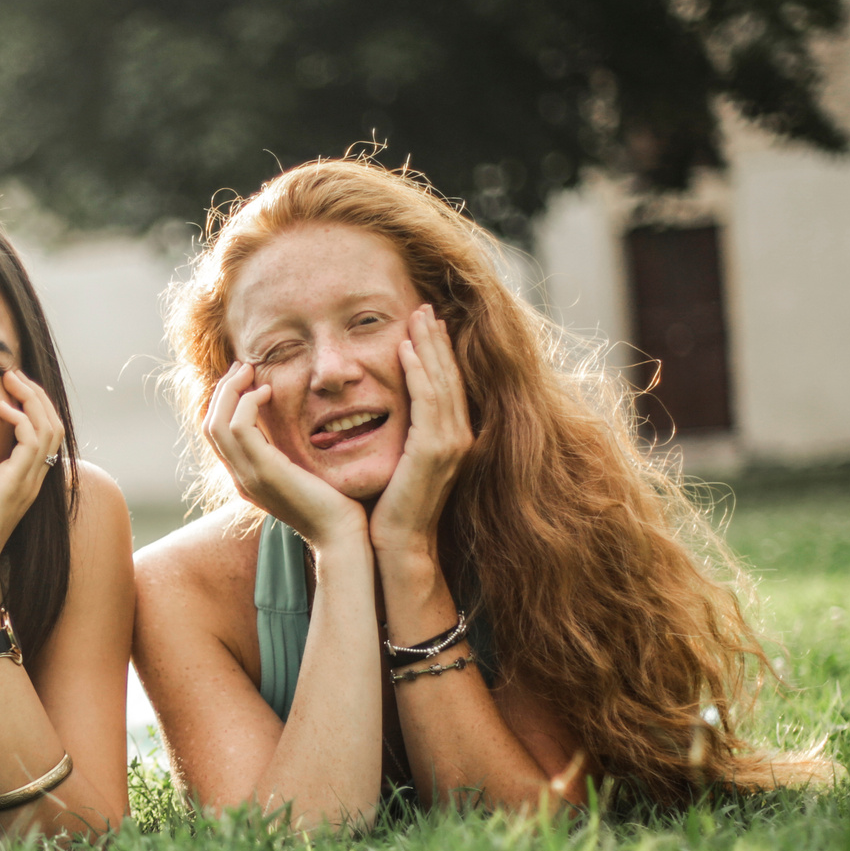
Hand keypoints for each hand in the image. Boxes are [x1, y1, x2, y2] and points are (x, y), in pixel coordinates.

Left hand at [0, 368, 63, 591]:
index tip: (6, 386)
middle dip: (35, 393)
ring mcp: (27, 484)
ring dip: (32, 398)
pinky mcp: (15, 486)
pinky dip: (22, 419)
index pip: (43, 433)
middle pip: (53, 424)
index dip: (31, 405)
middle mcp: (32, 481)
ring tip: (9, 380)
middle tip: (11, 373)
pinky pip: (33, 442)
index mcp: (23, 482)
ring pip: (49, 428)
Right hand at [205, 360, 365, 550]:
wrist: (343, 537)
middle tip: (244, 366)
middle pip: (209, 425)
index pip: (217, 435)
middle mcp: (239, 478)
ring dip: (231, 390)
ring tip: (251, 371)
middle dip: (223, 390)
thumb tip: (296, 427)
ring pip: (216, 423)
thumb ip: (292, 453)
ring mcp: (247, 476)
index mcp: (246, 478)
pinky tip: (268, 391)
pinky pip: (239, 426)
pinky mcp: (264, 471)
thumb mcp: (306, 474)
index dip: (225, 402)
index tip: (246, 378)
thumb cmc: (334, 507)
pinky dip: (248, 402)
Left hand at [368, 306, 471, 560]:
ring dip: (428, 346)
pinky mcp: (434, 450)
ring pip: (442, 382)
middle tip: (424, 307)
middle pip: (450, 376)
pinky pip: (428, 400)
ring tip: (416, 317)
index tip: (427, 324)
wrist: (399, 543)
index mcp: (453, 439)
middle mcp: (460, 437)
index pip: (448, 385)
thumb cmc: (392, 508)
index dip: (439, 352)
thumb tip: (389, 411)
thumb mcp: (402, 462)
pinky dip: (419, 372)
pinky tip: (405, 349)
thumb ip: (405, 435)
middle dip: (437, 339)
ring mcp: (451, 443)